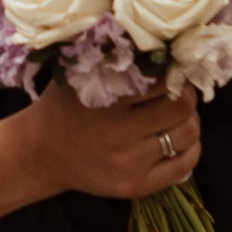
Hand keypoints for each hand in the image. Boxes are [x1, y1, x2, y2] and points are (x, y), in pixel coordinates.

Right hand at [18, 77, 201, 201]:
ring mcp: (128, 165)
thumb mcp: (79, 76)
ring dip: (190, 121)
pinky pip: (183, 168)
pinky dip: (190, 149)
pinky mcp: (135, 187)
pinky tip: (179, 140)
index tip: (172, 72)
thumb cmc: (63, 107)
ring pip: (187, 136)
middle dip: (186, 96)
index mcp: (106, 102)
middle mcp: (118, 135)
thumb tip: (158, 44)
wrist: (40, 153)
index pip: (165, 83)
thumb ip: (113, 61)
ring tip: (177, 115)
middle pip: (181, 109)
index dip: (175, 74)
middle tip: (179, 92)